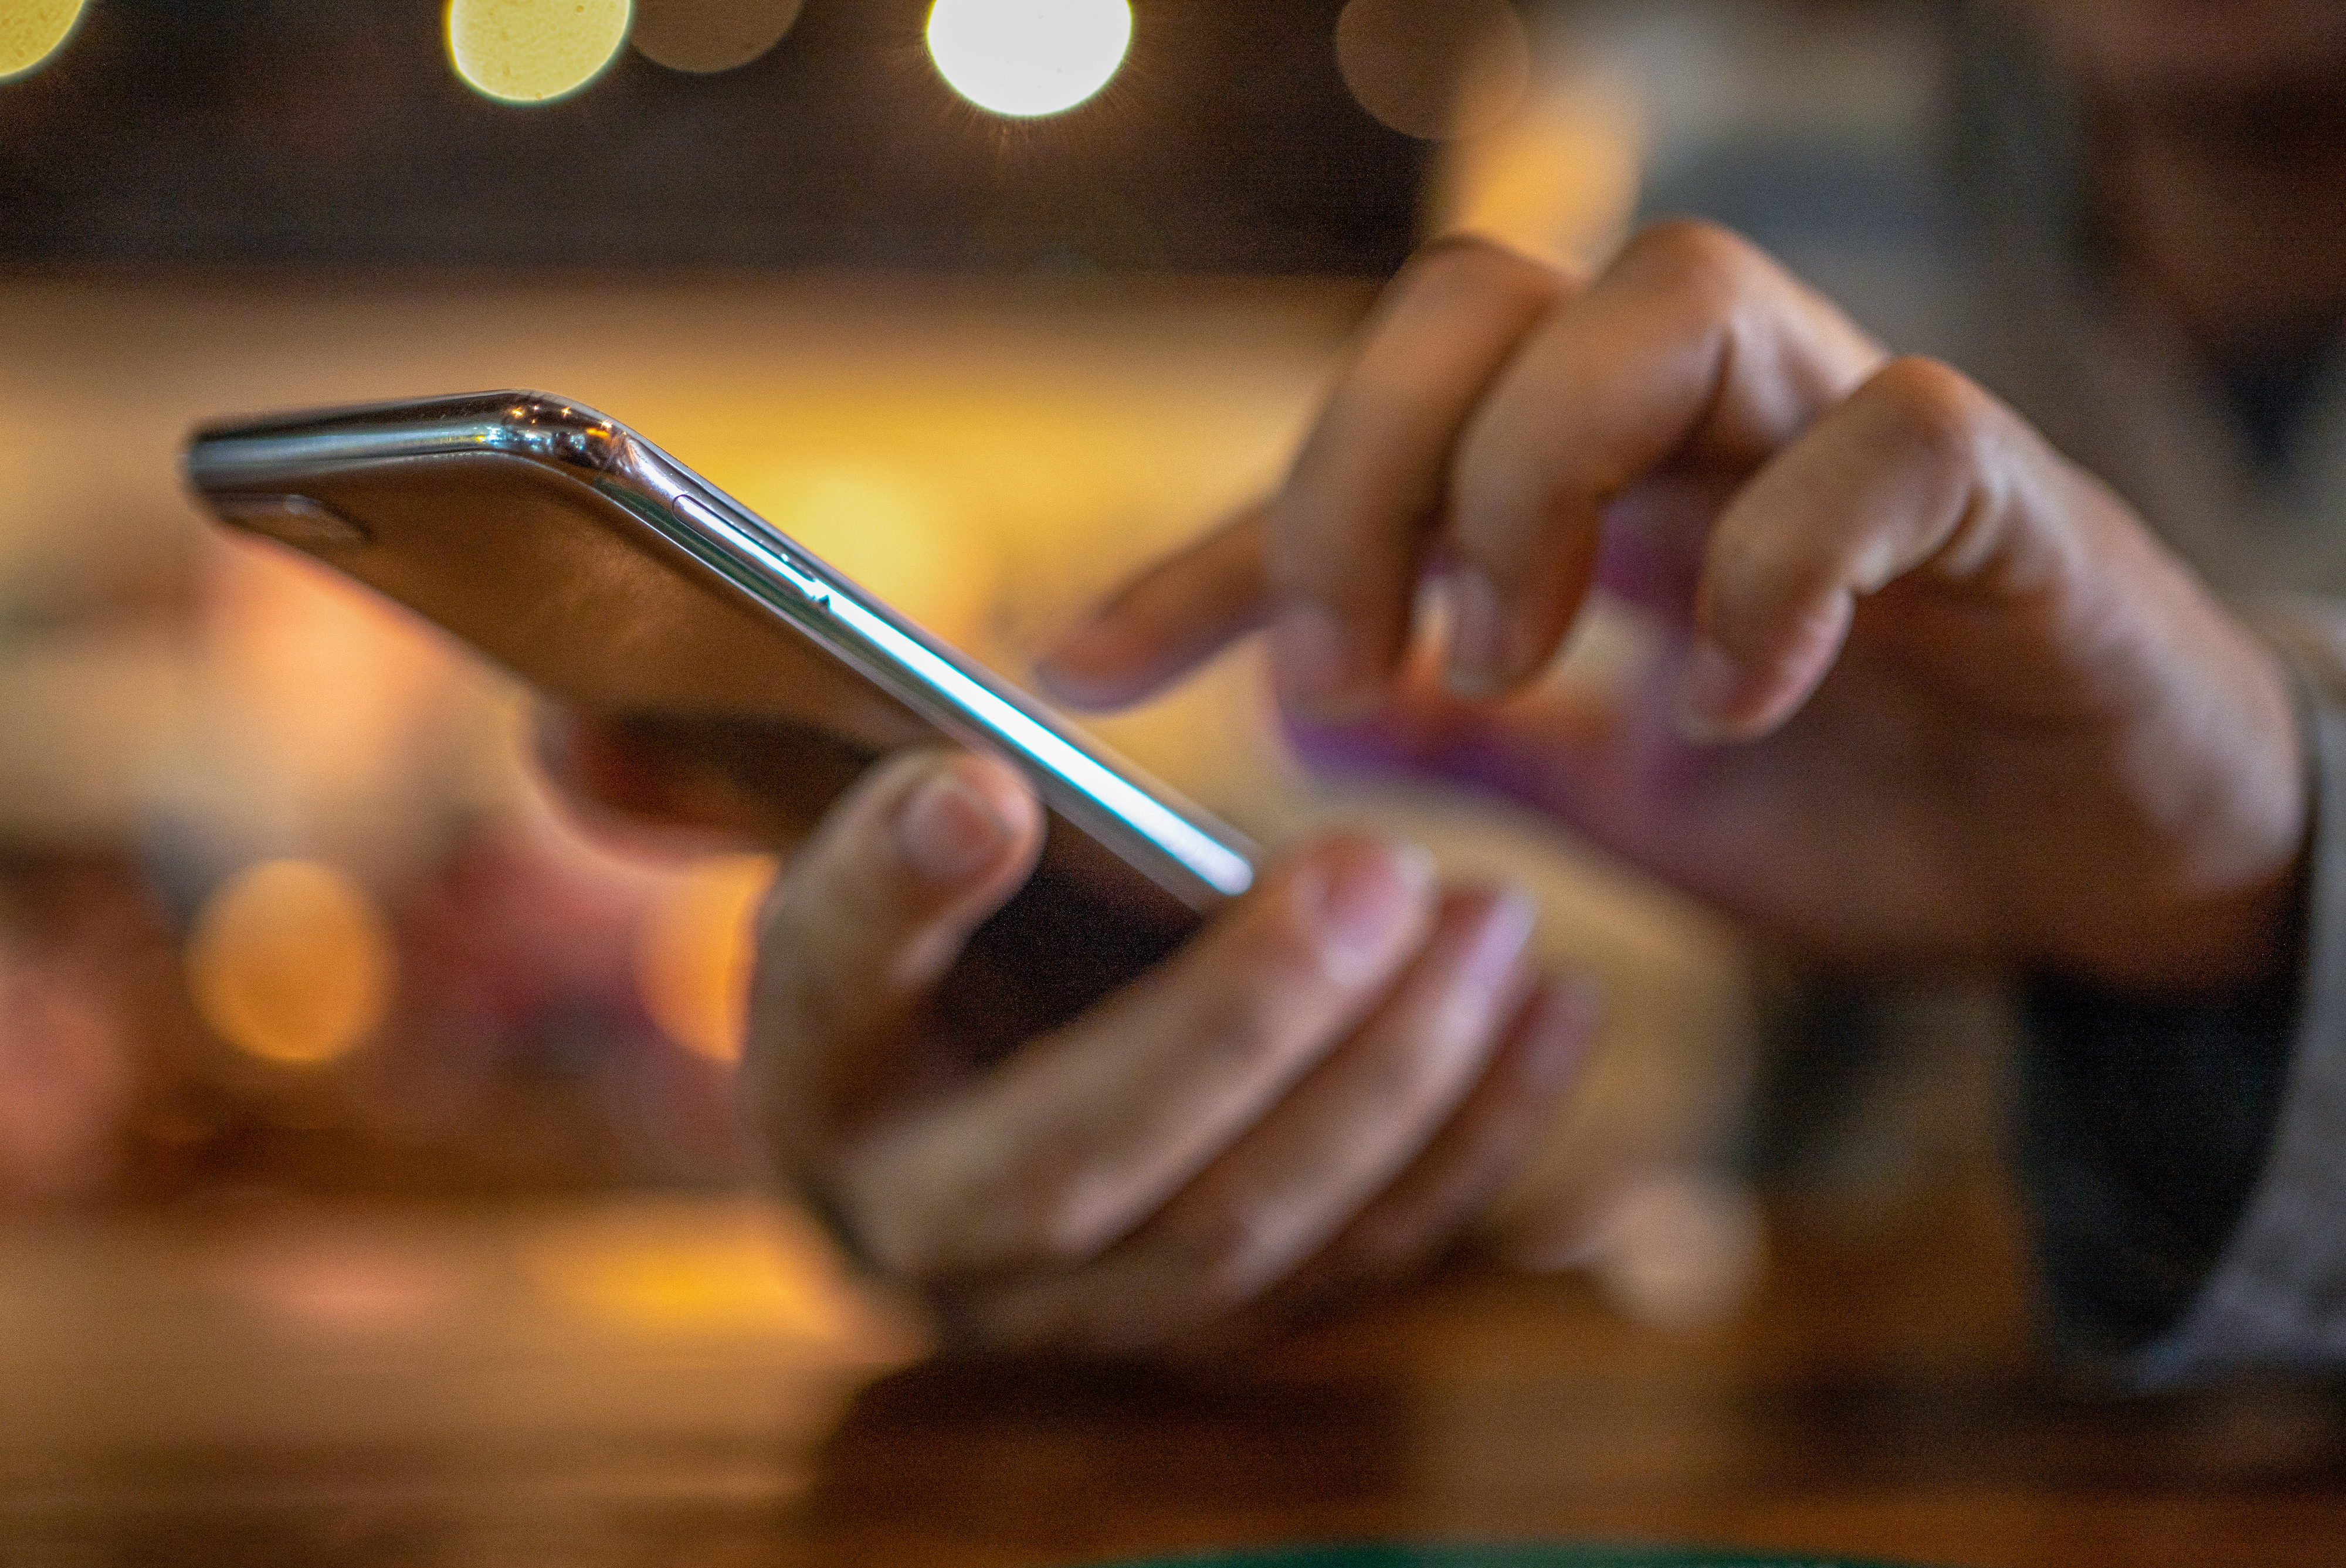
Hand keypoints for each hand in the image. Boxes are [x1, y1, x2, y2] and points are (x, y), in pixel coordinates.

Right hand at [741, 746, 1592, 1353]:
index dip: (913, 897)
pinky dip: (1469, 1139)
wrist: (942, 1101)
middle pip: (1109, 1168)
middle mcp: (941, 1250)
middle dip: (1257, 1018)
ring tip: (1496, 921)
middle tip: (1378, 869)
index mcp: (829, 1109)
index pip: (843, 992)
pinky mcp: (1215, 1323)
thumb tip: (960, 796)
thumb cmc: (910, 956)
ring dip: (1399, 1078)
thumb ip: (889, 846)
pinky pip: (1358, 1255)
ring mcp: (1088, 1314)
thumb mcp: (863, 882)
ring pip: (1259, 1230)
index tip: (994, 787)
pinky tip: (1556, 1014)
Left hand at [1041, 224, 2308, 991]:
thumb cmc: (1867, 806)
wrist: (2101, 870)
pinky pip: (1885, 440)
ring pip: (1664, 294)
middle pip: (1477, 292)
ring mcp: (1852, 426)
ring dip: (1533, 483)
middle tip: (1347, 676)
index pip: (1359, 440)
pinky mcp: (2002, 492)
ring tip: (1501, 665)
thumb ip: (1472, 743)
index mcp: (1592, 478)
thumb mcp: (1615, 800)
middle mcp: (1704, 411)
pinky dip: (1773, 570)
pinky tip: (1728, 705)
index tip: (1081, 668)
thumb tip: (1298, 713)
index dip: (1205, 545)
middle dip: (1364, 478)